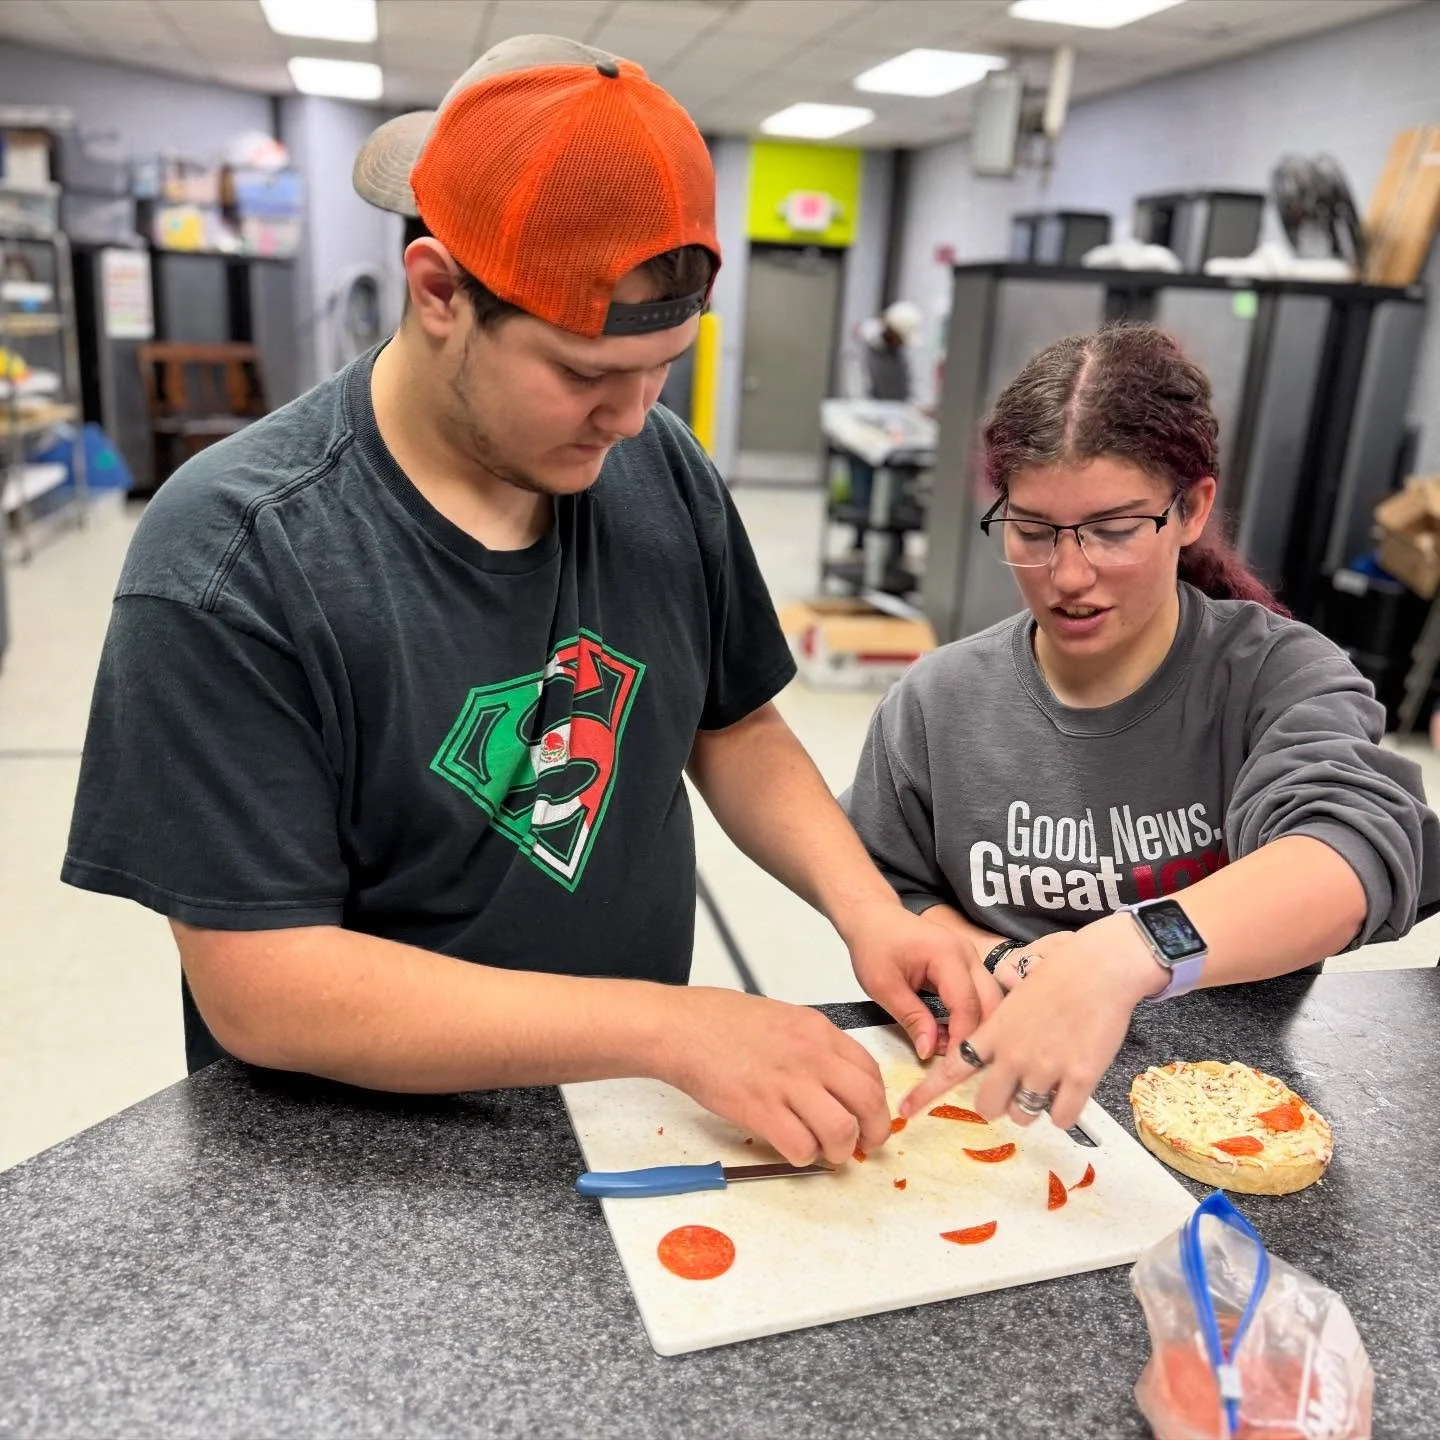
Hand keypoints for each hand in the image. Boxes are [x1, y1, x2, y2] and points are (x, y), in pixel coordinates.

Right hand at [652, 987, 893, 1167]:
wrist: (680, 1027)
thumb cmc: (720, 1021)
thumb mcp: (781, 1017)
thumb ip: (811, 1046)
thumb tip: (833, 1082)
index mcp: (817, 1031)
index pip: (870, 1071)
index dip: (877, 1102)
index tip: (869, 1117)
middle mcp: (810, 1055)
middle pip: (868, 1102)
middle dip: (874, 1133)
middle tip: (862, 1145)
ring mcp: (786, 1082)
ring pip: (841, 1130)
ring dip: (839, 1151)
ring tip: (824, 1152)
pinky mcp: (760, 1108)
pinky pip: (801, 1146)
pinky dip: (803, 1157)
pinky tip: (793, 1150)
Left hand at [840, 899, 1001, 1062]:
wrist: (873, 917)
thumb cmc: (873, 946)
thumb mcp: (883, 986)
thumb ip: (911, 1018)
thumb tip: (929, 1053)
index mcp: (947, 955)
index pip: (966, 1004)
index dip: (961, 1038)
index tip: (951, 1067)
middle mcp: (968, 954)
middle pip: (991, 1002)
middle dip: (979, 1036)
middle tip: (959, 1065)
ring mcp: (972, 958)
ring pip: (991, 1000)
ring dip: (977, 1028)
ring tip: (953, 1052)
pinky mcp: (968, 965)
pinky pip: (980, 995)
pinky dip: (972, 1018)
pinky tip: (953, 1035)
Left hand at [898, 913, 1160, 1129]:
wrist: (1104, 965)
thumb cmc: (1064, 963)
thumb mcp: (1020, 972)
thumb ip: (1002, 990)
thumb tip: (999, 984)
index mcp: (994, 1029)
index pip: (951, 1066)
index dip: (927, 1092)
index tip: (906, 1110)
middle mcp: (1013, 1053)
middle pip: (987, 1105)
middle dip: (995, 1103)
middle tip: (1010, 1090)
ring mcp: (1046, 1067)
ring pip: (1023, 1115)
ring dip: (1030, 1107)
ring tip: (1044, 1086)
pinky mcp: (1080, 1077)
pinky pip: (1061, 1117)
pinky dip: (1061, 1112)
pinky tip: (1067, 1094)